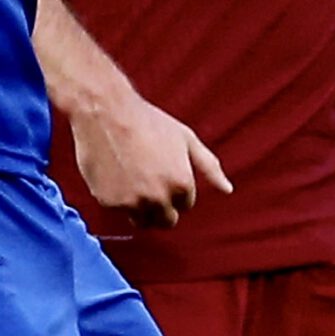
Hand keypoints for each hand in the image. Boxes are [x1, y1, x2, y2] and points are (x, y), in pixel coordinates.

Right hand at [70, 94, 230, 229]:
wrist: (107, 113)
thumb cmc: (149, 122)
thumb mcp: (187, 139)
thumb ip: (209, 167)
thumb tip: (227, 190)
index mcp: (181, 184)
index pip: (186, 205)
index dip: (177, 188)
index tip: (165, 171)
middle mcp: (158, 198)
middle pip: (166, 221)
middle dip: (163, 207)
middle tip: (152, 182)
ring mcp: (132, 203)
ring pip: (143, 222)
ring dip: (142, 209)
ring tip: (135, 181)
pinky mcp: (109, 203)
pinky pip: (120, 211)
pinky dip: (120, 199)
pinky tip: (117, 176)